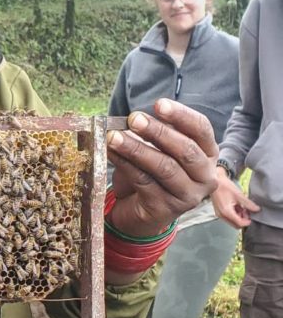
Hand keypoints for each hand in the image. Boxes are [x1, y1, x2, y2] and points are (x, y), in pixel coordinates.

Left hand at [107, 99, 217, 237]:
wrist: (139, 213)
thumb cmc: (151, 175)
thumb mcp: (155, 151)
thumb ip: (152, 135)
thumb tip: (132, 119)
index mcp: (207, 154)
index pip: (201, 130)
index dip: (181, 115)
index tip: (159, 104)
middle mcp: (205, 176)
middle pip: (185, 150)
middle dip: (157, 132)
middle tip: (134, 119)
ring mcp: (188, 195)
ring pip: (164, 167)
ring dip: (136, 149)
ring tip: (114, 137)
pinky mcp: (166, 209)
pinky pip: (144, 182)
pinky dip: (125, 165)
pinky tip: (111, 153)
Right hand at [212, 169, 259, 227]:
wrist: (215, 181)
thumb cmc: (224, 187)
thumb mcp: (239, 195)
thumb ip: (249, 204)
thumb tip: (257, 209)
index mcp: (226, 212)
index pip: (239, 224)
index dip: (248, 221)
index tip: (252, 216)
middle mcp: (221, 215)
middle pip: (236, 225)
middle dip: (243, 220)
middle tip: (248, 211)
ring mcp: (219, 214)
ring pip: (232, 222)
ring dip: (239, 217)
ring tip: (242, 207)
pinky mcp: (219, 212)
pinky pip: (229, 217)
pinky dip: (235, 214)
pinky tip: (237, 206)